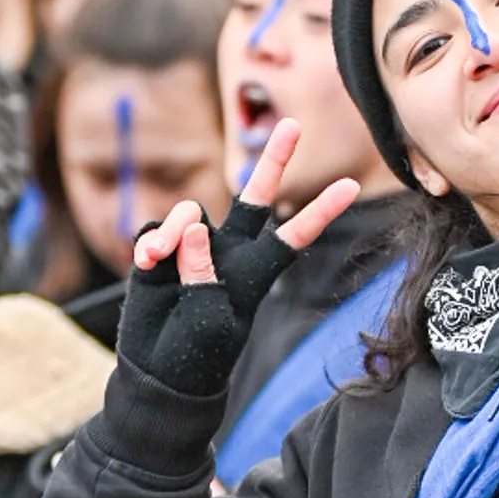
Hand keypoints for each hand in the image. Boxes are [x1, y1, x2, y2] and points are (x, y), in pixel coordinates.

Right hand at [117, 119, 357, 396]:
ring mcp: (193, 248)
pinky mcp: (160, 251)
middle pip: (255, 198)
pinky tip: (146, 263)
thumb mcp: (210, 319)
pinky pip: (157, 229)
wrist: (157, 372)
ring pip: (193, 214)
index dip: (321, 211)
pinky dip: (152, 243)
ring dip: (177, 231)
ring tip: (161, 260)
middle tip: (293, 125)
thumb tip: (195, 224)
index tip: (352, 185)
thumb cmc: (195, 355)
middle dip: (274, 161)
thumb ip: (202, 270)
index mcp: (253, 272)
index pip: (294, 236)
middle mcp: (227, 252)